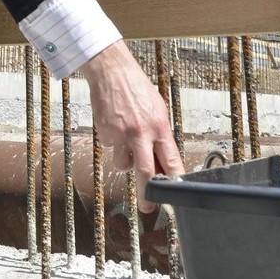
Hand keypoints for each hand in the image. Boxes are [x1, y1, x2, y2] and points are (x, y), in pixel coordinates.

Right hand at [80, 40, 183, 211]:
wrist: (111, 71)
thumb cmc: (137, 89)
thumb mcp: (157, 110)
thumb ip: (159, 136)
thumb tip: (161, 162)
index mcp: (159, 127)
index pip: (170, 161)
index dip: (174, 182)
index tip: (174, 195)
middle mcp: (141, 132)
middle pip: (146, 172)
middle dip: (147, 195)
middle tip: (147, 208)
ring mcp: (121, 133)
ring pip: (123, 163)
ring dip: (124, 159)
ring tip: (125, 139)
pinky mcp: (105, 132)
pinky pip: (110, 147)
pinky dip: (112, 141)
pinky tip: (114, 124)